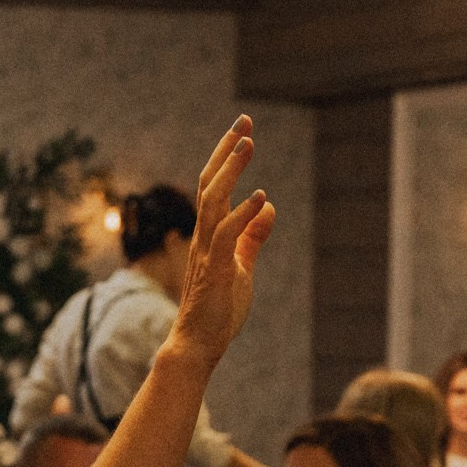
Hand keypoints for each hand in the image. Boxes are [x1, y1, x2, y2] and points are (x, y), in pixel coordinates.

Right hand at [165, 116, 276, 370]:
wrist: (198, 345)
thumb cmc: (217, 311)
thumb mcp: (241, 267)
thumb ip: (252, 238)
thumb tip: (268, 209)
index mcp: (209, 235)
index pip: (214, 187)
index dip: (227, 158)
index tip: (243, 131)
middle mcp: (203, 237)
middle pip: (209, 184)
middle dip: (226, 152)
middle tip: (244, 122)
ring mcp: (206, 253)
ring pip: (213, 202)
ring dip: (231, 172)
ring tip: (248, 144)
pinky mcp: (215, 271)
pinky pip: (226, 237)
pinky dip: (242, 215)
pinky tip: (260, 198)